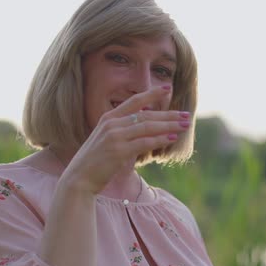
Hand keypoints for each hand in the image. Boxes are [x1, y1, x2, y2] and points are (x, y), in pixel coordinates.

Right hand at [61, 85, 190, 195]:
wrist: (79, 178)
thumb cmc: (95, 161)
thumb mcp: (107, 139)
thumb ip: (124, 131)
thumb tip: (145, 126)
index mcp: (108, 118)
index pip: (134, 101)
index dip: (152, 93)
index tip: (168, 88)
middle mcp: (111, 124)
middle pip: (146, 115)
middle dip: (169, 115)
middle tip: (186, 115)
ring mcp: (114, 136)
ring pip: (148, 127)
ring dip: (169, 125)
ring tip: (184, 125)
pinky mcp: (118, 151)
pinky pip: (144, 142)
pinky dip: (159, 139)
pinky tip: (172, 138)